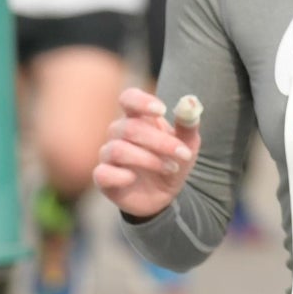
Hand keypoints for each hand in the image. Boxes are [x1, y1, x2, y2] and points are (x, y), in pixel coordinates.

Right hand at [94, 86, 202, 218]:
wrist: (164, 195)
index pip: (129, 99)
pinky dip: (121, 176)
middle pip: (129, 128)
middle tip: (184, 154)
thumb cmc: (172, 161)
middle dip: (160, 142)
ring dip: (149, 160)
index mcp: (138, 118)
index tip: (162, 110)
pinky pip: (103, 173)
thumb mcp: (188, 144)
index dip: (141, 101)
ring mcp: (108, 155)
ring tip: (171, 168)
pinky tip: (133, 179)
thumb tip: (189, 102)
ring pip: (117, 149)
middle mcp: (119, 134)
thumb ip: (188, 123)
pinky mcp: (103, 178)